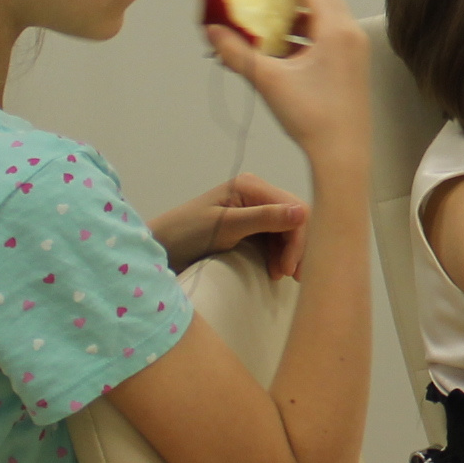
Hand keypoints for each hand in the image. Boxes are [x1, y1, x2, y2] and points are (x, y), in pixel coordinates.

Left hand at [150, 174, 310, 278]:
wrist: (160, 249)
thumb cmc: (186, 234)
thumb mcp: (226, 226)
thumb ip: (264, 218)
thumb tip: (303, 212)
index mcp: (251, 186)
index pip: (294, 208)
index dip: (297, 238)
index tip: (289, 268)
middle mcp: (256, 194)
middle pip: (294, 219)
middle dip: (296, 247)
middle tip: (291, 276)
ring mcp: (253, 210)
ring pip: (288, 230)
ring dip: (289, 253)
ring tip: (279, 274)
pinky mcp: (249, 227)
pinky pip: (275, 239)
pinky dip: (279, 254)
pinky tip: (274, 270)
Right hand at [206, 0, 367, 166]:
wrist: (342, 153)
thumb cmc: (311, 116)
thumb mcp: (269, 80)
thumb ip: (238, 53)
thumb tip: (212, 32)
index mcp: (336, 30)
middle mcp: (350, 34)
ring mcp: (354, 52)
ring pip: (325, 19)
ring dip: (298, 14)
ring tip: (270, 15)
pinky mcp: (352, 67)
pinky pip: (328, 37)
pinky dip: (305, 34)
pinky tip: (282, 45)